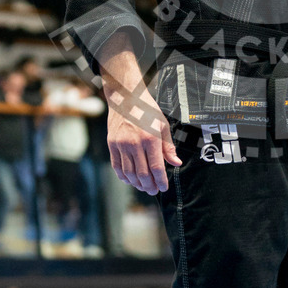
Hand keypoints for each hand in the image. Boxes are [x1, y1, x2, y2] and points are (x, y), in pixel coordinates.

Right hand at [101, 34, 181, 193]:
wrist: (125, 97)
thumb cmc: (147, 109)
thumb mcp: (163, 124)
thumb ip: (168, 146)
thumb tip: (176, 162)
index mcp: (150, 138)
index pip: (156, 167)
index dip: (161, 181)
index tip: (164, 187)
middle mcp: (135, 144)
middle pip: (142, 174)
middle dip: (149, 186)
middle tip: (154, 191)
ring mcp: (121, 145)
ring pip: (129, 173)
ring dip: (137, 184)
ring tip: (144, 187)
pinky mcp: (112, 144)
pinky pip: (117, 166)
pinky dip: (124, 177)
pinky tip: (130, 180)